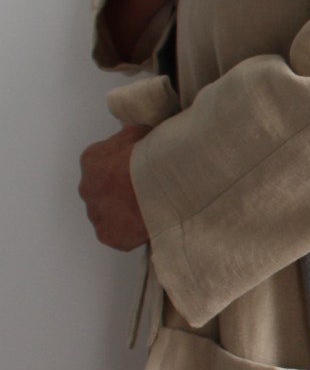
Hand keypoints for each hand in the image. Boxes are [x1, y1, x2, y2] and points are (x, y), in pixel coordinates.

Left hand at [78, 125, 149, 251]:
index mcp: (92, 160)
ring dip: (126, 214)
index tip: (141, 173)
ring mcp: (97, 213)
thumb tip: (134, 133)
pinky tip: (149, 224)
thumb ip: (131, 136)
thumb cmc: (154, 155)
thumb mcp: (140, 132)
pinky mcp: (109, 235)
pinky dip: (132, 233)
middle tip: (147, 193)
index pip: (104, 166)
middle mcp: (87, 187)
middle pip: (104, 193)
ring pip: (109, 215)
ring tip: (151, 210)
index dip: (125, 170)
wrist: (163, 180)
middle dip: (122, 194)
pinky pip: (119, 236)